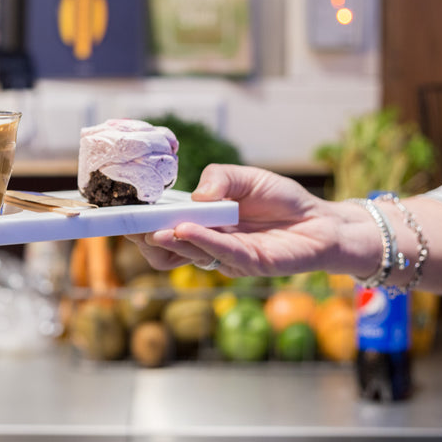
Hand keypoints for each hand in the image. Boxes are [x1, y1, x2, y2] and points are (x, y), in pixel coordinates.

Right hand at [126, 164, 365, 277]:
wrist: (320, 219)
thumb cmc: (280, 199)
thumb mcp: (245, 176)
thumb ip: (219, 178)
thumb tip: (195, 197)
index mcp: (200, 222)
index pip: (161, 226)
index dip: (139, 222)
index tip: (121, 212)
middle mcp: (207, 243)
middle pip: (164, 248)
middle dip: (145, 237)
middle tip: (132, 224)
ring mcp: (225, 257)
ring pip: (188, 252)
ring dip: (170, 240)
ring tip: (155, 228)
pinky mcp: (249, 265)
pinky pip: (220, 253)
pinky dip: (202, 240)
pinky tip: (187, 228)